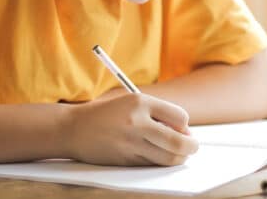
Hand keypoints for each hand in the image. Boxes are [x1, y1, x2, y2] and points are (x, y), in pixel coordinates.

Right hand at [62, 93, 198, 165]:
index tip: (182, 128)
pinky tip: (157, 155)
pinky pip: (152, 164)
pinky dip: (160, 162)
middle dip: (191, 146)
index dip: (185, 125)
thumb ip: (158, 113)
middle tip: (192, 146)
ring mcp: (130, 143)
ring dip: (179, 157)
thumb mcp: (132, 102)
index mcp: (140, 102)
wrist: (74, 128)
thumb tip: (185, 132)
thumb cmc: (108, 113)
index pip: (180, 116)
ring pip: (168, 157)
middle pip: (178, 142)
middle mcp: (137, 122)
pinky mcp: (125, 160)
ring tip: (178, 152)